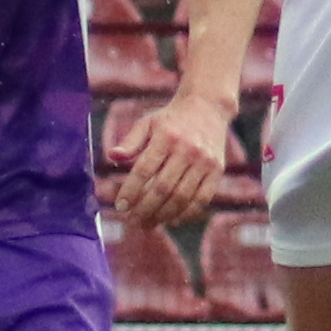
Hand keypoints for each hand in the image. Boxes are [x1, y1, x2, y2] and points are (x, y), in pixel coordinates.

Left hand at [102, 83, 233, 236]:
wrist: (208, 106)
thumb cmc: (171, 118)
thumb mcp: (147, 123)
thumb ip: (130, 142)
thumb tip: (112, 156)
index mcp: (166, 136)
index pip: (144, 170)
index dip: (130, 191)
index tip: (120, 206)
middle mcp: (186, 149)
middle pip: (162, 188)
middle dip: (144, 209)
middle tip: (133, 222)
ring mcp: (204, 161)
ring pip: (181, 197)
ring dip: (163, 215)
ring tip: (149, 223)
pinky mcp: (217, 170)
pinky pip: (202, 199)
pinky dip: (186, 213)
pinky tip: (172, 219)